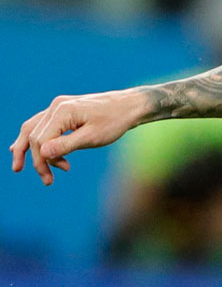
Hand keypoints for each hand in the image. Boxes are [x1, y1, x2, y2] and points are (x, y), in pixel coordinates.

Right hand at [10, 90, 148, 185]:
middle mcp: (56, 106)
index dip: (42, 161)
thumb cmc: (115, 121)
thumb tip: (42, 153)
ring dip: (30, 149)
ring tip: (24, 168)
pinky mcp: (64, 110)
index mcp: (62, 110)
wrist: (131, 106)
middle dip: (38, 160)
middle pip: (34, 135)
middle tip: (47, 180)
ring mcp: (59, 106)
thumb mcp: (93, 137)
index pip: (40, 139)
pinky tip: (35, 151)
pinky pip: (43, 125)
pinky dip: (39, 139)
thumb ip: (67, 145)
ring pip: (33, 129)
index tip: (52, 177)